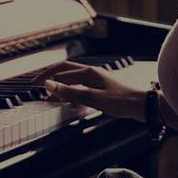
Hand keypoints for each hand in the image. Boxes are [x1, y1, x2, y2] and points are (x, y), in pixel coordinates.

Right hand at [32, 61, 148, 121]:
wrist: (144, 106)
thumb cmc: (121, 102)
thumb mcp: (92, 98)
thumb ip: (69, 92)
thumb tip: (49, 85)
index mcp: (88, 73)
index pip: (60, 72)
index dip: (46, 79)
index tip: (34, 86)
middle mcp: (91, 73)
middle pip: (65, 71)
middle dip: (50, 77)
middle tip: (37, 85)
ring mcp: (97, 80)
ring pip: (72, 80)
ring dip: (61, 87)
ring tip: (52, 98)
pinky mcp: (101, 89)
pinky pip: (81, 88)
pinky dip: (72, 94)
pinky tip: (72, 104)